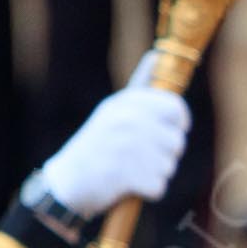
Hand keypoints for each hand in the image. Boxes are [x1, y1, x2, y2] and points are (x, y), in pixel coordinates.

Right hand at [40, 54, 190, 217]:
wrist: (67, 182)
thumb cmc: (98, 146)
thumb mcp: (113, 110)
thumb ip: (140, 87)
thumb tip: (157, 55)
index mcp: (126, 103)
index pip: (175, 108)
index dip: (179, 123)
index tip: (171, 130)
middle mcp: (127, 121)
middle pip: (176, 141)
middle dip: (167, 154)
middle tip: (143, 157)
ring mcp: (127, 148)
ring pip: (169, 166)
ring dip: (156, 174)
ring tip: (131, 170)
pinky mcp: (127, 176)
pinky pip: (159, 187)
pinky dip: (148, 191)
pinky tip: (128, 186)